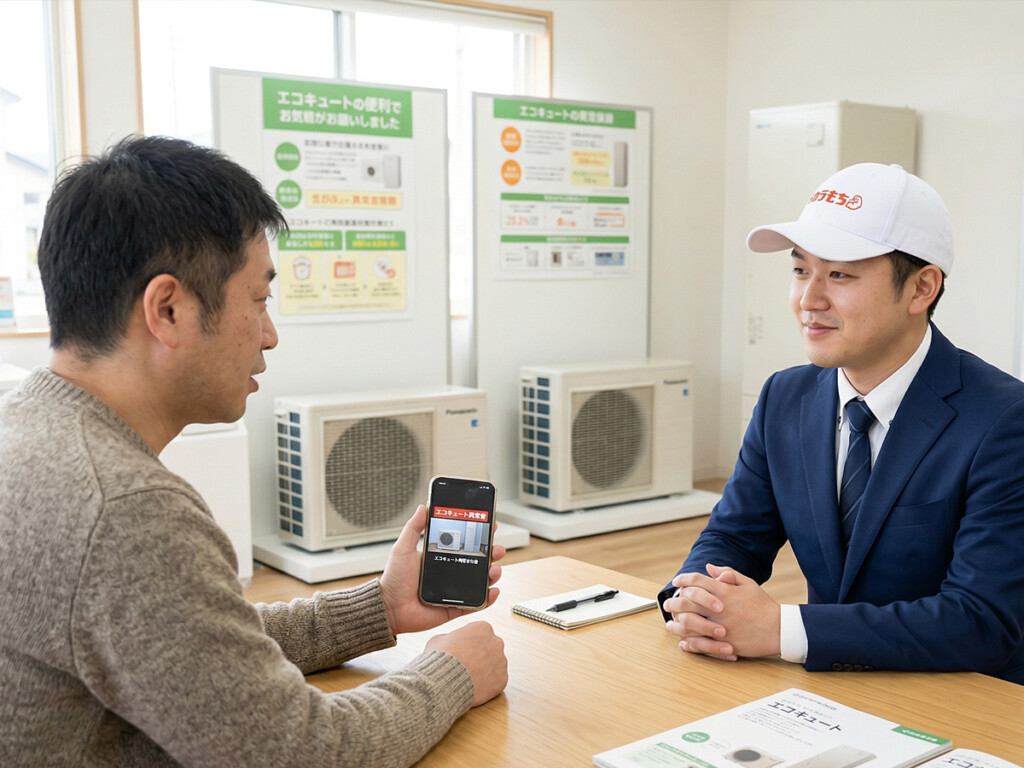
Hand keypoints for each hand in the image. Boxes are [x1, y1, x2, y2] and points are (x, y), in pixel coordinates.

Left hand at [378, 505, 504, 635]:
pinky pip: (476, 603)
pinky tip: (493, 591)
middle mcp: (450, 572)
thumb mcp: (403, 549)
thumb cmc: (394, 580)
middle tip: (497, 548)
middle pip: (478, 560)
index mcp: (440, 557)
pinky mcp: (455, 608)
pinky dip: (488, 599)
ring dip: (492, 574)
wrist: (389, 608)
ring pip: (480, 581)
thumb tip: (423, 507)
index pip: (464, 543)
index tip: (489, 525)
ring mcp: (455, 590)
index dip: (478, 535)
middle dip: (491, 553)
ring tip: (494, 569)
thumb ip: (413, 529)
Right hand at [426, 621, 507, 706]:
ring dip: (485, 670)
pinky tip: (475, 686)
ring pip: (495, 664)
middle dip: (481, 655)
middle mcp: (496, 642)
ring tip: (469, 677)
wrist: (444, 682)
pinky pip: (497, 681)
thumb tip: (451, 642)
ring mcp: (501, 661)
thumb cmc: (440, 659)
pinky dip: (488, 684)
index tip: (464, 650)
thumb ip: (451, 637)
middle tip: (467, 664)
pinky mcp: (502, 679)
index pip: (480, 632)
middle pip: (490, 647)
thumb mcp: (439, 639)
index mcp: (482, 628)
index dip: (470, 642)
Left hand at [663, 564, 780, 659]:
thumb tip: (709, 567)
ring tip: (670, 623)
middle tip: (668, 604)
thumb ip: (727, 574)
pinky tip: (682, 641)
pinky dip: (688, 642)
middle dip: (674, 602)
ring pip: (688, 624)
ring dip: (676, 623)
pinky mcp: (723, 643)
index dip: (684, 579)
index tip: (677, 581)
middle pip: (687, 602)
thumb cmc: (764, 606)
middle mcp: (719, 608)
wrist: (780, 630)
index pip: (696, 581)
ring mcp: (720, 627)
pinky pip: (699, 643)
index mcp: (725, 592)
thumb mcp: (748, 584)